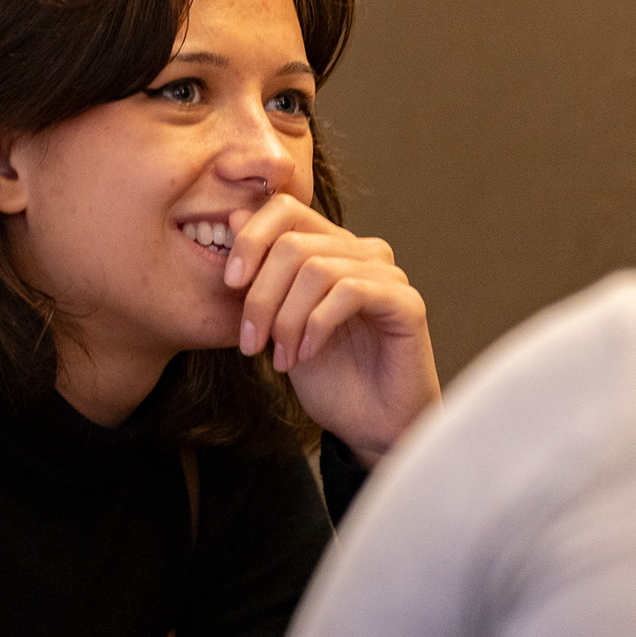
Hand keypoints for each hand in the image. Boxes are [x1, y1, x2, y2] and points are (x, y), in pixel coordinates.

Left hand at [225, 197, 439, 466]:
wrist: (369, 427)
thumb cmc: (328, 376)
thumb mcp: (278, 321)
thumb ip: (261, 271)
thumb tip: (233, 214)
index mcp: (331, 248)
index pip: (286, 210)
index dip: (251, 239)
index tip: (229, 284)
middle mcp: (362, 252)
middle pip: (292, 243)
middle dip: (261, 296)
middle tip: (251, 342)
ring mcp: (387, 274)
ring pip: (316, 269)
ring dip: (286, 319)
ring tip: (280, 357)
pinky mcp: (405, 303)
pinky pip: (349, 292)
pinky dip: (316, 325)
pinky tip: (307, 354)